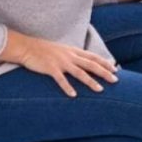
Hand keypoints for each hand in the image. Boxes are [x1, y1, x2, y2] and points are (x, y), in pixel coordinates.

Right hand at [3, 31, 118, 96]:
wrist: (26, 46)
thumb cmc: (45, 50)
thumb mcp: (63, 50)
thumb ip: (74, 56)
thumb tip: (85, 62)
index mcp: (74, 51)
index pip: (94, 57)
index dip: (105, 63)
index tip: (115, 70)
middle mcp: (70, 56)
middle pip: (91, 65)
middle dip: (104, 73)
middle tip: (115, 80)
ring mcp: (61, 62)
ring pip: (80, 73)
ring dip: (91, 82)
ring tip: (100, 90)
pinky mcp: (50, 68)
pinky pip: (61, 79)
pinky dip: (67, 87)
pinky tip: (73, 95)